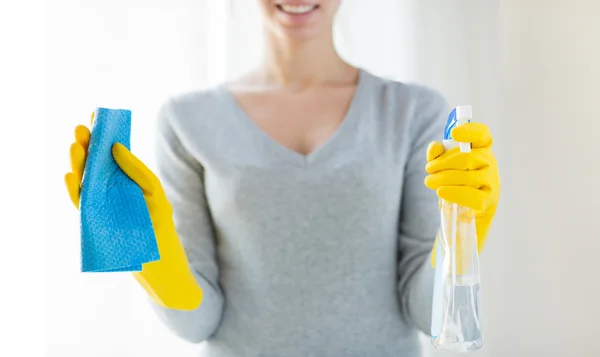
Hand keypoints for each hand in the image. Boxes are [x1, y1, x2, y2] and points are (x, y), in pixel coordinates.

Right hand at [64, 114, 201, 309]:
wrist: (161, 261)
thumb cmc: (160, 225)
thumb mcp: (153, 192)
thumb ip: (137, 170)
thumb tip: (117, 147)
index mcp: (124, 181)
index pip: (110, 155)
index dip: (102, 136)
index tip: (97, 115)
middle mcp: (110, 192)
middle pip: (94, 165)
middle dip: (87, 146)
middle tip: (82, 128)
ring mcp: (101, 207)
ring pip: (84, 181)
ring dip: (78, 164)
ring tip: (75, 146)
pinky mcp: (96, 223)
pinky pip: (80, 205)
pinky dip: (74, 191)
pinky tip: (71, 175)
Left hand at [424, 122, 499, 258]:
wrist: (463, 211)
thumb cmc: (454, 183)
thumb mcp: (442, 167)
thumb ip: (437, 155)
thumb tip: (435, 147)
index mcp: (480, 149)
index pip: (482, 135)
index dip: (470, 131)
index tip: (454, 133)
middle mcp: (489, 162)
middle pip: (467, 157)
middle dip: (443, 163)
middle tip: (428, 169)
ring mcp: (491, 181)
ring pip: (467, 176)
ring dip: (443, 178)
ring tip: (430, 181)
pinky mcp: (488, 200)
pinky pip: (472, 196)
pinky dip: (454, 193)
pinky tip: (441, 192)